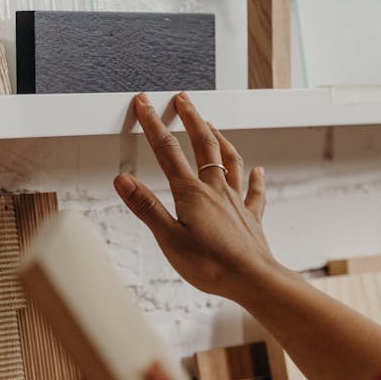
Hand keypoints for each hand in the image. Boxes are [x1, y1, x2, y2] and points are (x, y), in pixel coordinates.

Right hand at [114, 92, 278, 300]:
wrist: (253, 280)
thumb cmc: (211, 265)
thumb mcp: (168, 239)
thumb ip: (146, 207)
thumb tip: (122, 180)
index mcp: (192, 193)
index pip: (167, 151)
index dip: (153, 124)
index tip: (144, 104)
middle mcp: (216, 189)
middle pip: (204, 144)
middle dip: (191, 118)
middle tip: (182, 99)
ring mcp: (235, 201)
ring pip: (230, 160)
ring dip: (220, 138)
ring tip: (211, 124)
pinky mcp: (251, 217)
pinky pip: (254, 191)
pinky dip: (255, 178)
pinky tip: (258, 170)